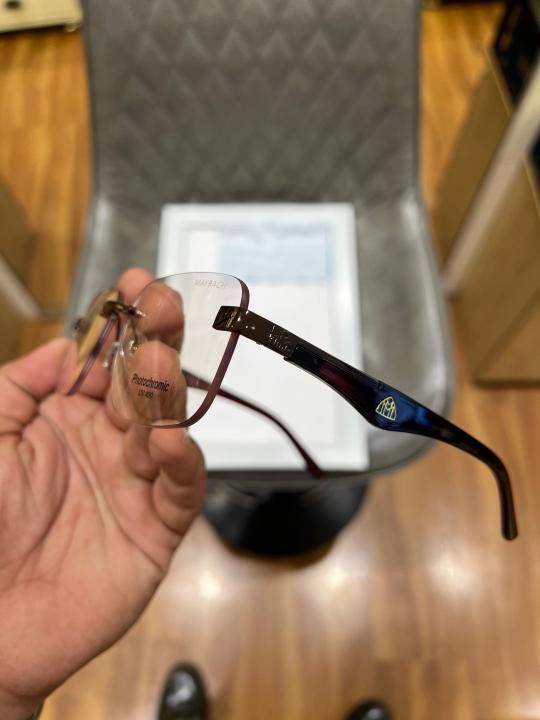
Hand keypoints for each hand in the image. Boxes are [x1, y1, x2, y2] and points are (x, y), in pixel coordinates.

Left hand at [0, 269, 205, 719]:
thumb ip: (17, 387)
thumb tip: (62, 345)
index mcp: (68, 418)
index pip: (107, 360)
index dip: (122, 322)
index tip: (132, 285)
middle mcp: (108, 443)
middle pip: (144, 383)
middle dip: (156, 340)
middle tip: (161, 304)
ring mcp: (135, 483)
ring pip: (166, 426)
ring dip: (164, 392)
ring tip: (153, 361)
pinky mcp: (157, 528)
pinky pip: (180, 489)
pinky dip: (181, 462)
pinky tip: (167, 440)